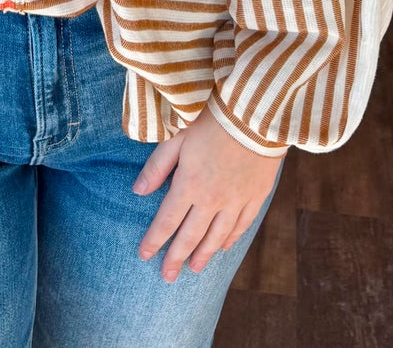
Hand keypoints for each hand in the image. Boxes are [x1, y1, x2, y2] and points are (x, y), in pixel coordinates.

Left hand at [132, 103, 282, 280]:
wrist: (254, 116)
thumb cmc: (211, 124)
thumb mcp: (178, 140)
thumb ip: (157, 167)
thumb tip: (138, 190)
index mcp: (189, 185)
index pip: (167, 221)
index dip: (154, 240)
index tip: (144, 255)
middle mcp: (211, 200)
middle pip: (190, 236)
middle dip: (176, 258)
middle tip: (167, 276)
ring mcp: (235, 201)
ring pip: (216, 237)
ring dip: (202, 255)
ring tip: (194, 269)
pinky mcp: (255, 197)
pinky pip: (241, 226)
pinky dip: (230, 240)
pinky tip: (222, 247)